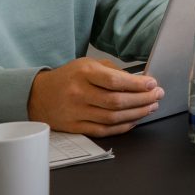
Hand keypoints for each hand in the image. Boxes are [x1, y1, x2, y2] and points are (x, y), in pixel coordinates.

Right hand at [27, 58, 163, 136]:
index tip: (153, 84)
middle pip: (117, 101)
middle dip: (142, 100)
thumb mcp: (87, 64)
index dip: (137, 84)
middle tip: (157, 96)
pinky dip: (122, 127)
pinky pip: (103, 130)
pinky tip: (134, 120)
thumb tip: (140, 81)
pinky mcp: (74, 127)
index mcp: (83, 73)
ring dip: (136, 114)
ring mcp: (75, 112)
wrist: (38, 95)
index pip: (115, 81)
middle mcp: (78, 93)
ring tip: (150, 108)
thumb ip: (113, 71)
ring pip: (112, 117)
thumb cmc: (69, 77)